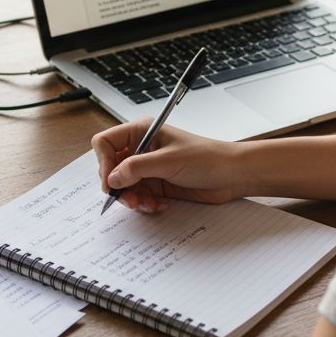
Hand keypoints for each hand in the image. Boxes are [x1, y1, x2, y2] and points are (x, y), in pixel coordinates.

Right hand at [91, 120, 243, 212]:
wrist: (232, 175)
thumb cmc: (207, 157)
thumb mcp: (168, 161)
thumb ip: (136, 168)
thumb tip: (112, 178)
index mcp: (142, 132)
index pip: (106, 142)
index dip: (104, 163)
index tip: (110, 182)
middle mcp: (142, 149)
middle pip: (111, 168)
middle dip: (119, 186)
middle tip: (129, 200)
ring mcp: (149, 168)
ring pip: (124, 186)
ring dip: (133, 199)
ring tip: (149, 204)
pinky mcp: (158, 184)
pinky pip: (139, 197)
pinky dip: (146, 204)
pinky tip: (160, 204)